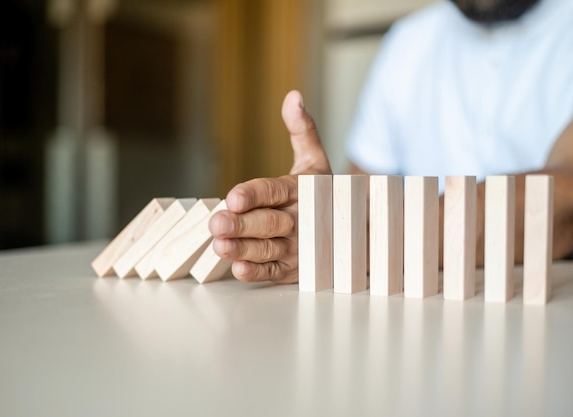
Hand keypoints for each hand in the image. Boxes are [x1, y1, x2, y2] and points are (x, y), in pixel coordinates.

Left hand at [209, 90, 331, 282]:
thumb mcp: (316, 160)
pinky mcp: (294, 268)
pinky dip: (257, 273)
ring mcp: (298, 247)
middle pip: (269, 222)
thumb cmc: (324, 192)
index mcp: (301, 190)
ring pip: (269, 249)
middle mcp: (300, 219)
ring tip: (220, 246)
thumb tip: (293, 96)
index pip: (274, 190)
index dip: (254, 194)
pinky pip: (275, 272)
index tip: (234, 196)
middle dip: (242, 224)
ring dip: (244, 249)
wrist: (355, 228)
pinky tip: (238, 269)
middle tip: (217, 224)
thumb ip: (302, 130)